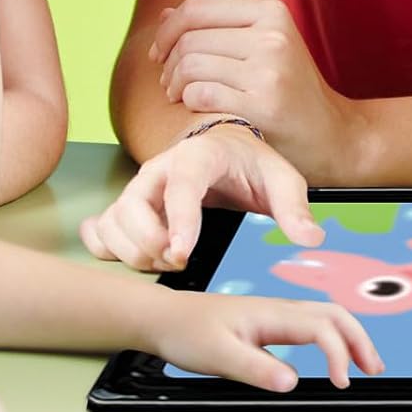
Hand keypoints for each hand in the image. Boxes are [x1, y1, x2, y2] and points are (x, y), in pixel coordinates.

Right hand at [81, 124, 323, 271]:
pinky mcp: (126, 205)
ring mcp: (138, 187)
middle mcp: (160, 169)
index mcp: (198, 157)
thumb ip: (294, 208)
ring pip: (113, 220)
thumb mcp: (281, 180)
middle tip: (180, 262)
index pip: (181, 187)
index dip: (178, 222)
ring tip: (166, 264)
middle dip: (151, 244)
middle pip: (133, 207)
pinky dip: (108, 249)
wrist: (226, 147)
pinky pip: (100, 228)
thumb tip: (311, 237)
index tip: (182, 255)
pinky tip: (134, 259)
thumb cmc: (252, 164)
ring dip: (132, 252)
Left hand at [150, 0, 363, 175]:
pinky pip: (200, 95)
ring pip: (190, 66)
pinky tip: (196, 110)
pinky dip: (189, 103)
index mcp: (272, 13)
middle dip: (167, 65)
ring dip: (173, 86)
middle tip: (168, 85)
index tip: (159, 54)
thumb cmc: (290, 91)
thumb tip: (165, 15)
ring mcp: (270, 70)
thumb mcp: (263, 47)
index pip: (196, 8)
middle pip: (189, 39)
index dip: (167, 32)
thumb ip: (216, 28)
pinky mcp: (264, 105)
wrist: (332, 135)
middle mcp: (273, 36)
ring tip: (179, 97)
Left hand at [153, 290, 383, 390]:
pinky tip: (331, 354)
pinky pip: (313, 324)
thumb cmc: (187, 332)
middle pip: (335, 315)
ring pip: (326, 317)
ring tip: (364, 364)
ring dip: (350, 337)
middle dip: (360, 340)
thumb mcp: (218, 355)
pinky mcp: (269, 323)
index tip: (341, 384)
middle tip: (374, 369)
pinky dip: (333, 338)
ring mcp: (276, 314)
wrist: (165, 318)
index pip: (322, 328)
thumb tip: (293, 382)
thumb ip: (256, 368)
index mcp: (272, 314)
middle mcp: (279, 309)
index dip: (339, 354)